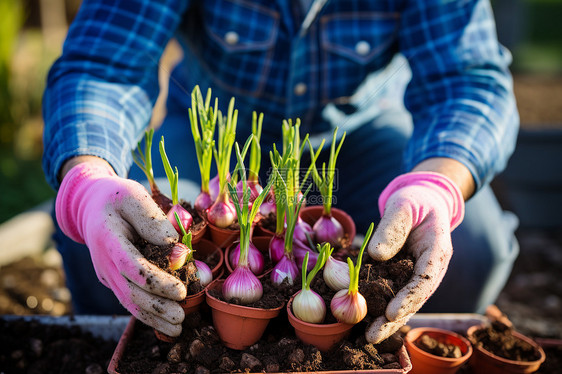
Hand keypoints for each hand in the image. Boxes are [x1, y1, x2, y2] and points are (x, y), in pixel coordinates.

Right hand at [56, 159, 186, 335]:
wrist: (92, 205)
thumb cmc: (117, 197)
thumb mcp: (134, 196)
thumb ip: (152, 219)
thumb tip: (173, 246)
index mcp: (108, 238)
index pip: (131, 266)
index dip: (156, 282)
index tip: (181, 291)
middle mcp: (104, 261)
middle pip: (130, 291)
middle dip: (157, 307)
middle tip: (182, 316)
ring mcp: (107, 273)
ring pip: (129, 301)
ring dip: (153, 317)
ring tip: (177, 328)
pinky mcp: (114, 279)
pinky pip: (129, 299)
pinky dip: (147, 314)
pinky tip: (165, 324)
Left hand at [365, 172, 464, 342]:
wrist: (420, 202)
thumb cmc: (413, 201)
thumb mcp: (402, 206)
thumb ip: (391, 227)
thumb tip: (375, 254)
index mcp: (437, 251)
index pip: (425, 278)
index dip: (409, 297)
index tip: (391, 312)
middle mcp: (431, 268)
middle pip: (414, 298)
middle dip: (394, 318)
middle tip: (372, 335)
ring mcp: (418, 274)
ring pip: (404, 301)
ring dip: (386, 320)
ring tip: (368, 336)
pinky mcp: (404, 276)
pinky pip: (393, 293)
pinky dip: (380, 307)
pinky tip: (364, 321)